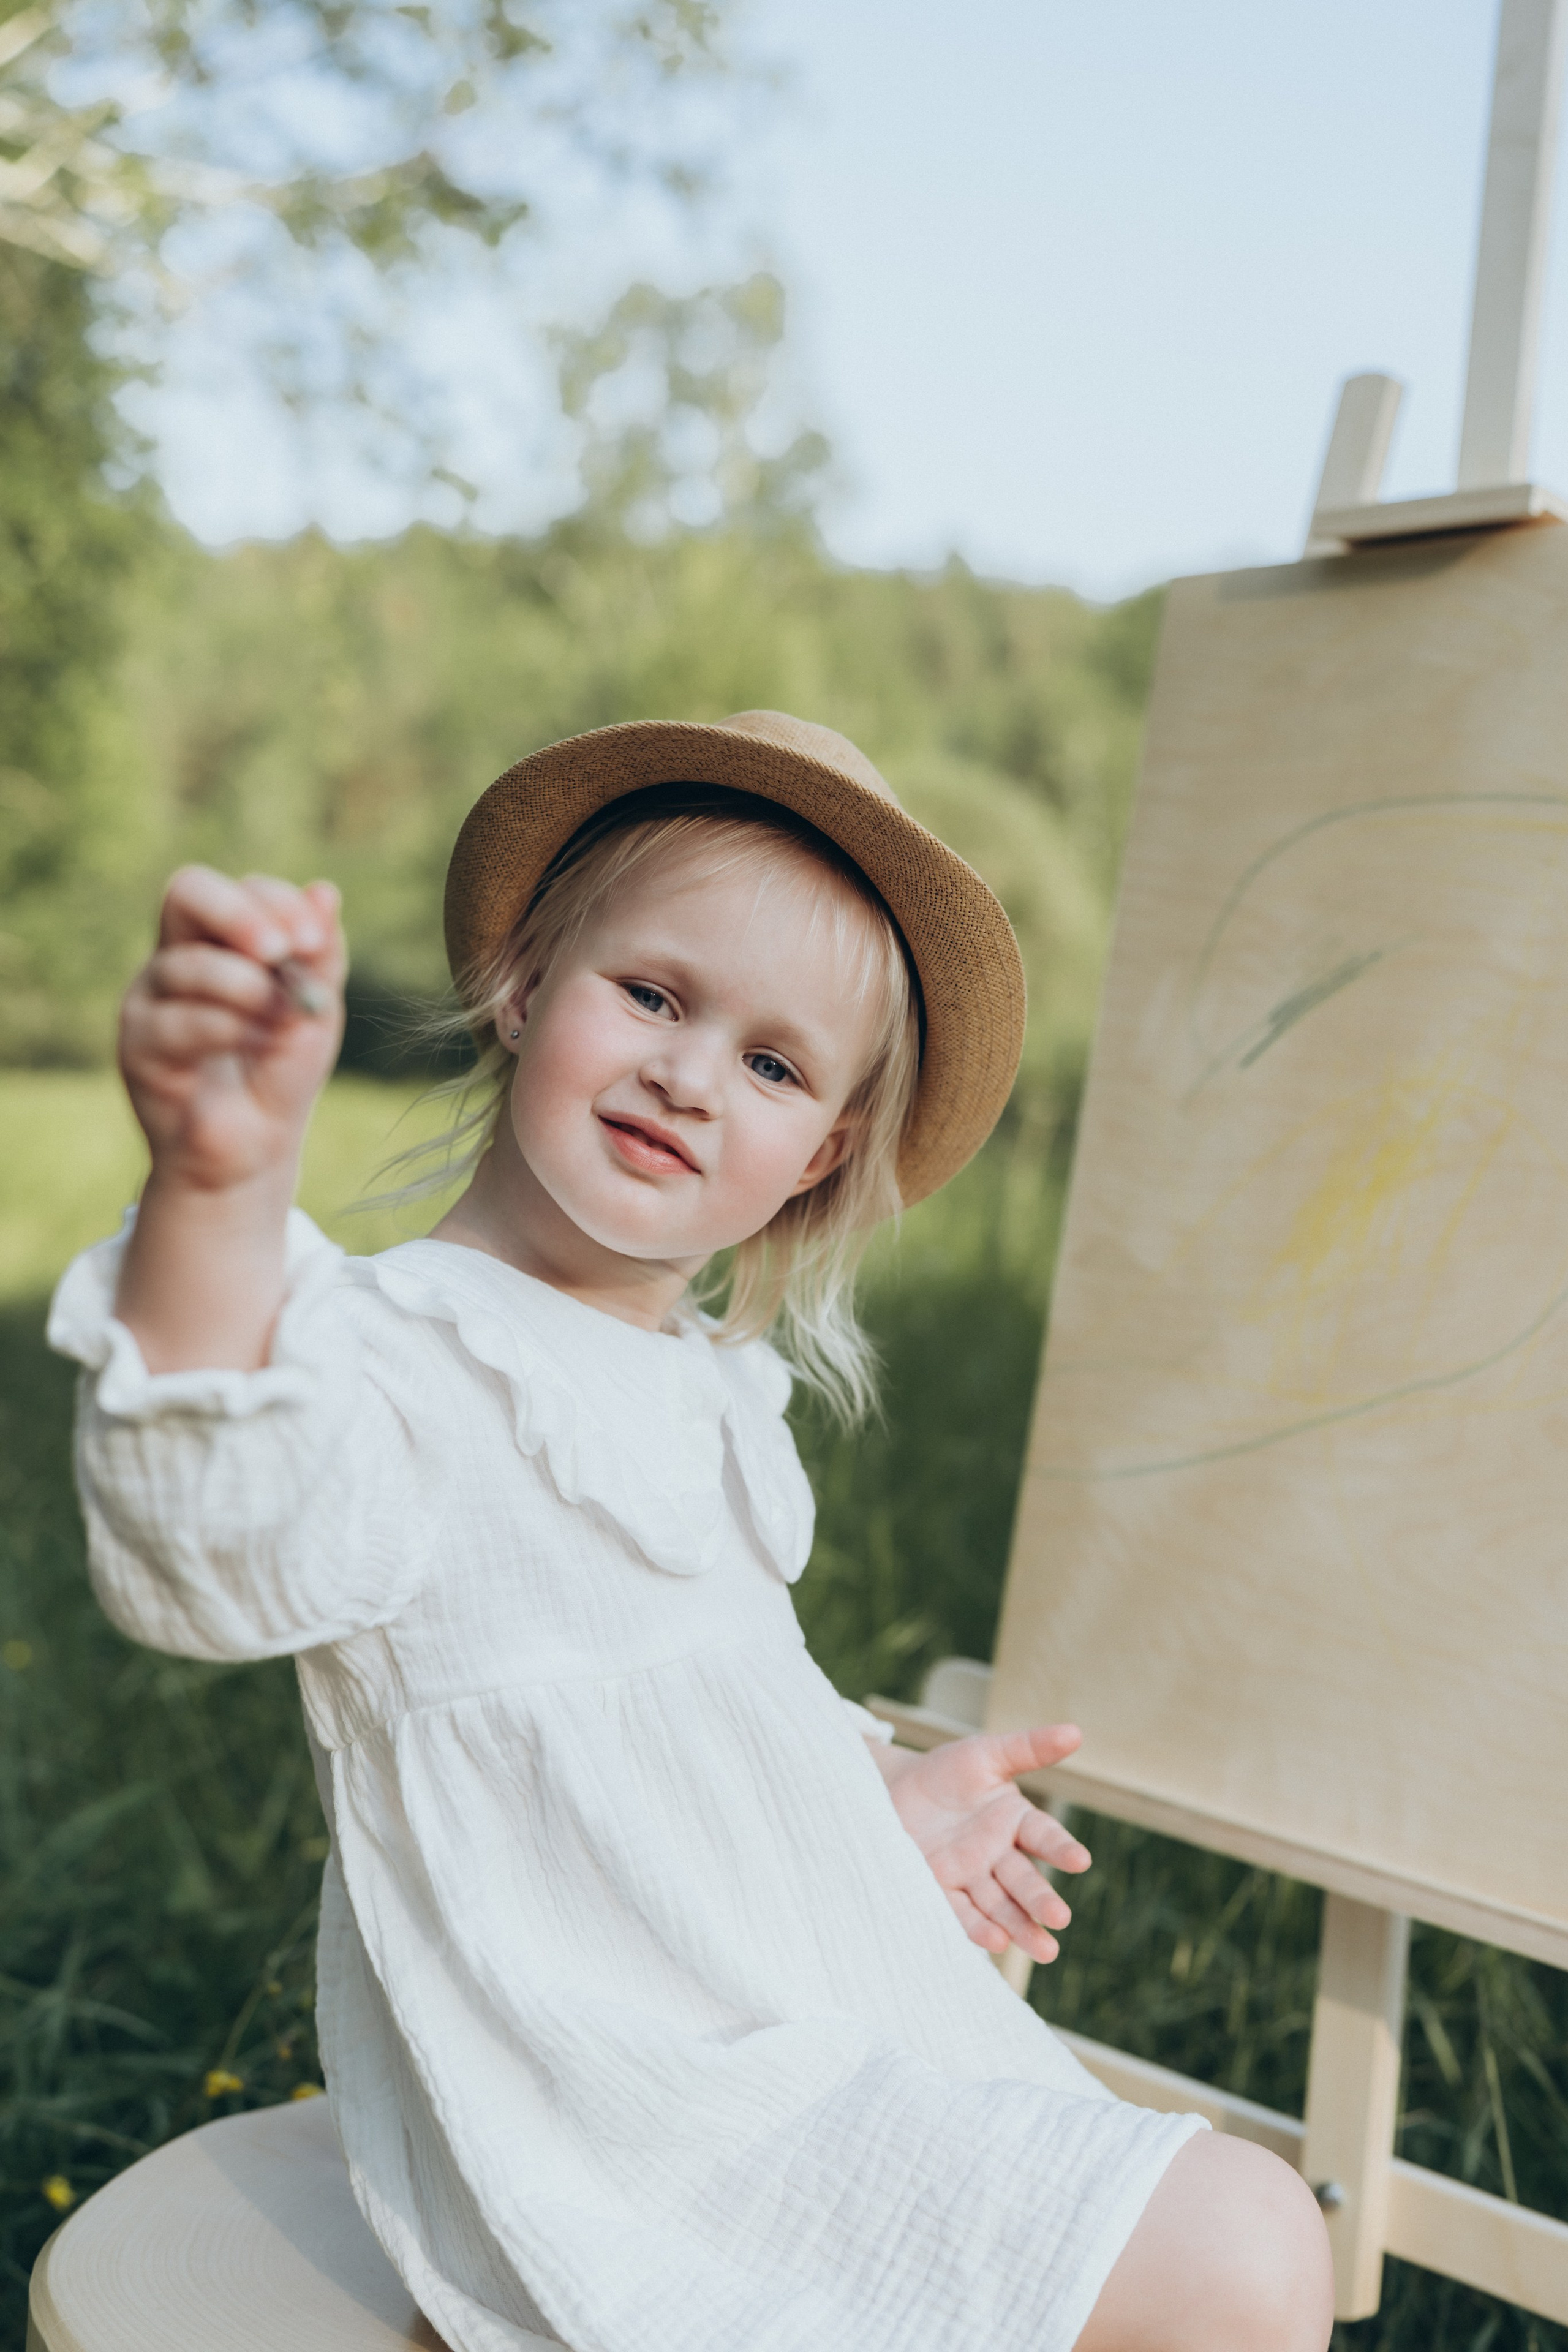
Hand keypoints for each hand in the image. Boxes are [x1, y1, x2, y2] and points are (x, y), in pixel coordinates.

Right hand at [120, 866, 345, 1192]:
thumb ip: (320, 954)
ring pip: (187, 965)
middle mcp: (180, 956)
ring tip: (282, 1022)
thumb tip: (325, 890)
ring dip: (248, 991)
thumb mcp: (315, 1008)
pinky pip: (177, 1021)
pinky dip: (228, 1030)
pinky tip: (259, 1046)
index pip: (240, 889)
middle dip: (239, 915)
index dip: (276, 903)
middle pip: (187, 892)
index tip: (313, 941)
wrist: (255, 1145)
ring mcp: (151, 997)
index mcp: (224, 939)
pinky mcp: (136, 1043)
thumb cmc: (281, 1069)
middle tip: (279, 952)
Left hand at [881, 1724, 1089, 1963]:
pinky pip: (961, 1912)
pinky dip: (978, 1928)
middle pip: (1023, 1880)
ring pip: (1000, 1905)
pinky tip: (996, 1941)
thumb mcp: (986, 1754)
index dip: (1060, 1848)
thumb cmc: (947, 1771)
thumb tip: (1076, 1732)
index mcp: (1015, 1821)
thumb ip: (1029, 1747)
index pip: (1043, 1836)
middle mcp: (997, 1854)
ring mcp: (969, 1876)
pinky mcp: (939, 1889)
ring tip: (1044, 1950)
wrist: (892, 1789)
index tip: (1079, 1860)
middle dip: (1041, 1900)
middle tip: (1061, 1918)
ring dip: (1021, 1927)